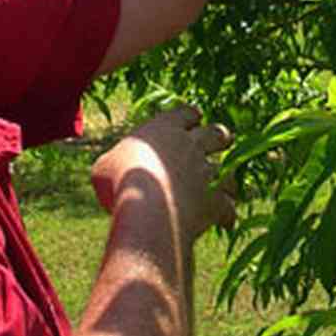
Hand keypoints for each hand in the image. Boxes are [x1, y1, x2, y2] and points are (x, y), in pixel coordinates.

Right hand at [91, 106, 235, 240]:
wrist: (147, 208)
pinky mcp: (215, 200)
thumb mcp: (106, 166)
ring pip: (229, 171)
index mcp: (165, 129)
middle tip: (220, 142)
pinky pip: (230, 206)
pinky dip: (229, 214)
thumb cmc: (120, 182)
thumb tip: (114, 170)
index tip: (192, 120)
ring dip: (227, 179)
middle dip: (219, 138)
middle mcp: (191, 145)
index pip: (186, 113)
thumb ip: (117, 162)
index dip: (190, 117)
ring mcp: (206, 172)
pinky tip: (226, 222)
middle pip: (217, 133)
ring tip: (226, 187)